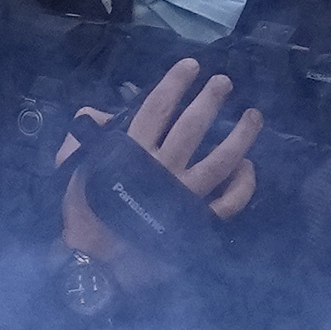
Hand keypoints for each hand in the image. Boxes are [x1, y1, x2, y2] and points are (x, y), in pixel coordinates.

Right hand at [58, 64, 262, 260]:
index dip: (175, 83)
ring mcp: (184, 195)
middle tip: (225, 83)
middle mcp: (163, 168)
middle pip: (193, 126)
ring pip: (222, 160)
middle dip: (211, 99)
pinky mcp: (198, 222)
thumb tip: (96, 112)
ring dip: (241, 135)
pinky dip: (243, 185)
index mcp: (132, 152)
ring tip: (254, 116)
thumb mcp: (76, 167)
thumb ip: (86, 134)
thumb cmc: (86, 213)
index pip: (157, 108)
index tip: (191, 66)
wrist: (97, 264)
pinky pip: (229, 202)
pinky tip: (249, 167)